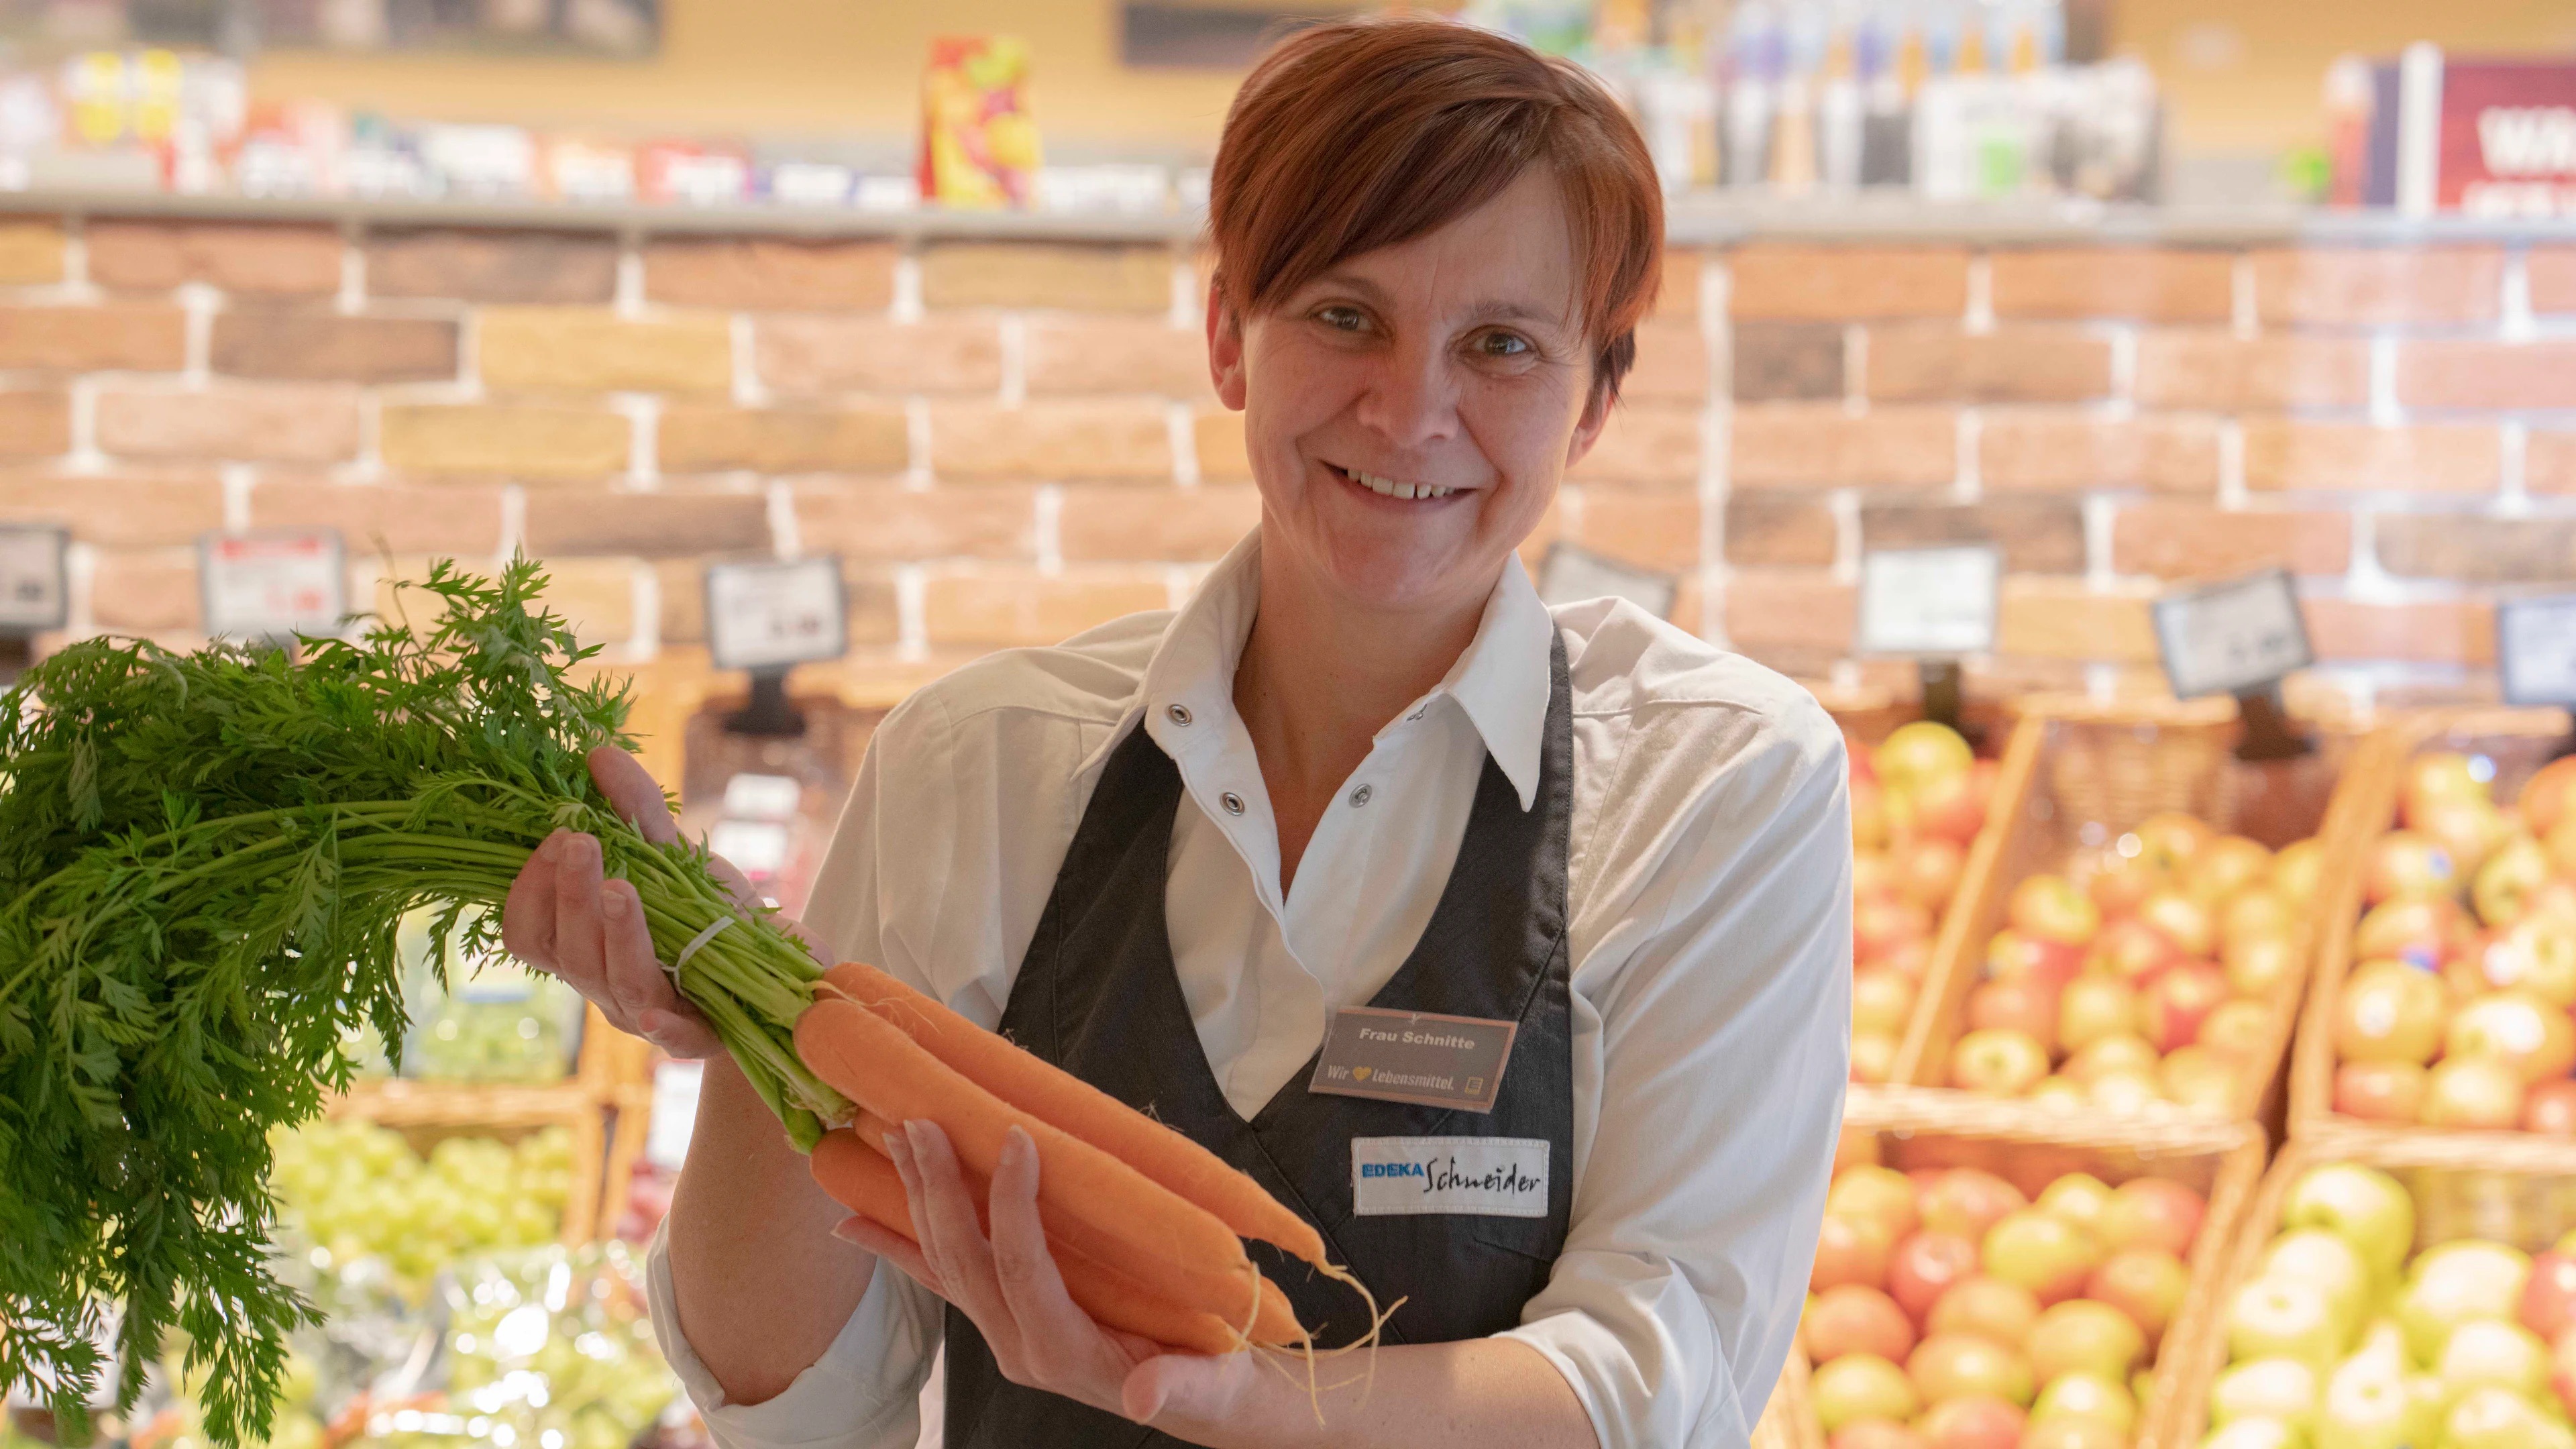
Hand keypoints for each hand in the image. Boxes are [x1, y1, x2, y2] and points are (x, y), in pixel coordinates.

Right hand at [500, 745, 754, 1058]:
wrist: (780, 976)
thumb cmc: (710, 919)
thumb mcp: (676, 859)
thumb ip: (637, 811)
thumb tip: (597, 752)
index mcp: (587, 946)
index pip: (530, 931)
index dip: (530, 890)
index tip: (553, 835)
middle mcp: (606, 984)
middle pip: (567, 952)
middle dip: (568, 894)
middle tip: (577, 842)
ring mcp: (650, 1015)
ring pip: (615, 984)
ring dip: (614, 935)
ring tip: (620, 888)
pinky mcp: (701, 1036)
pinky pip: (674, 1039)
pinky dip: (663, 1024)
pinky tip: (656, 1012)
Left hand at [840, 1121, 1272, 1433]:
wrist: (1212, 1406)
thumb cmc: (1217, 1381)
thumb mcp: (1210, 1385)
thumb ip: (1174, 1387)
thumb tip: (1143, 1397)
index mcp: (1065, 1353)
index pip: (1022, 1268)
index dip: (1014, 1207)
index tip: (1019, 1139)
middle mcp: (1021, 1348)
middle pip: (965, 1260)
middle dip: (938, 1190)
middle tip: (919, 1123)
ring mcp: (1008, 1335)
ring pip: (947, 1262)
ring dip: (917, 1200)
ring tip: (888, 1139)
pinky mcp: (1009, 1321)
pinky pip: (945, 1280)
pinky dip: (900, 1247)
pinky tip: (856, 1221)